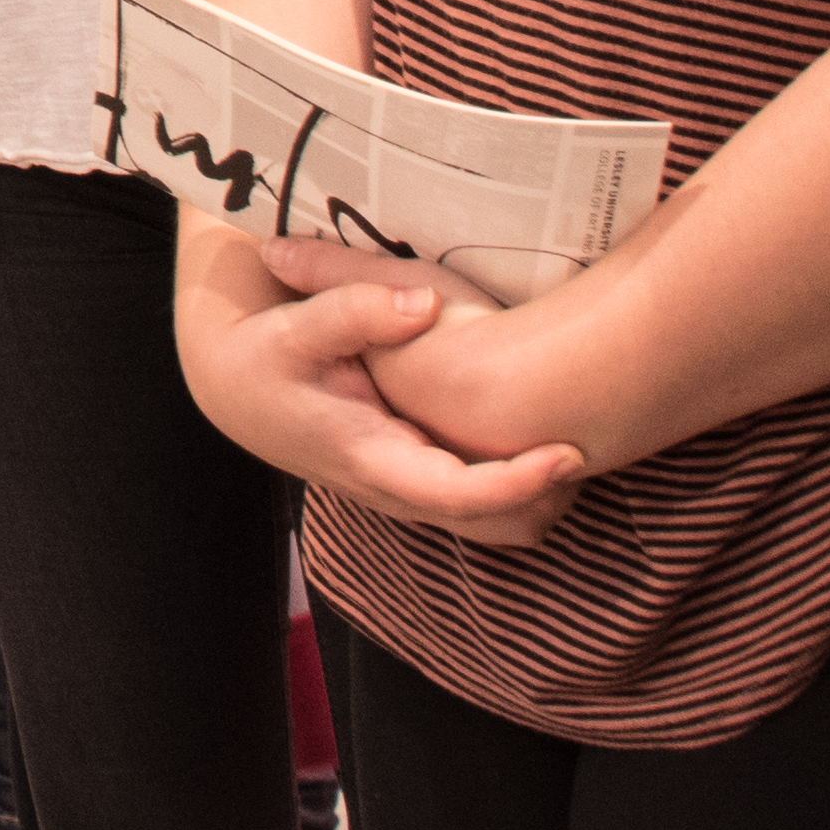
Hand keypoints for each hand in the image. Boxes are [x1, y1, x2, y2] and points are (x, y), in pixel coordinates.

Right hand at [175, 226, 582, 546]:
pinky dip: (525, 482)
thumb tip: (423, 304)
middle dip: (551, 494)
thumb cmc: (266, 356)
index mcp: (373, 461)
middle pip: (499, 525)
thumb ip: (356, 312)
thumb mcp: (294, 327)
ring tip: (573, 430)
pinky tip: (538, 429)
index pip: (458, 495)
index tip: (570, 449)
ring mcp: (415, 492)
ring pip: (502, 524)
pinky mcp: (423, 479)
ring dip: (544, 494)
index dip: (519, 481)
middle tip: (592, 432)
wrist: (237, 387)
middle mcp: (401, 491)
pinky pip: (491, 504)